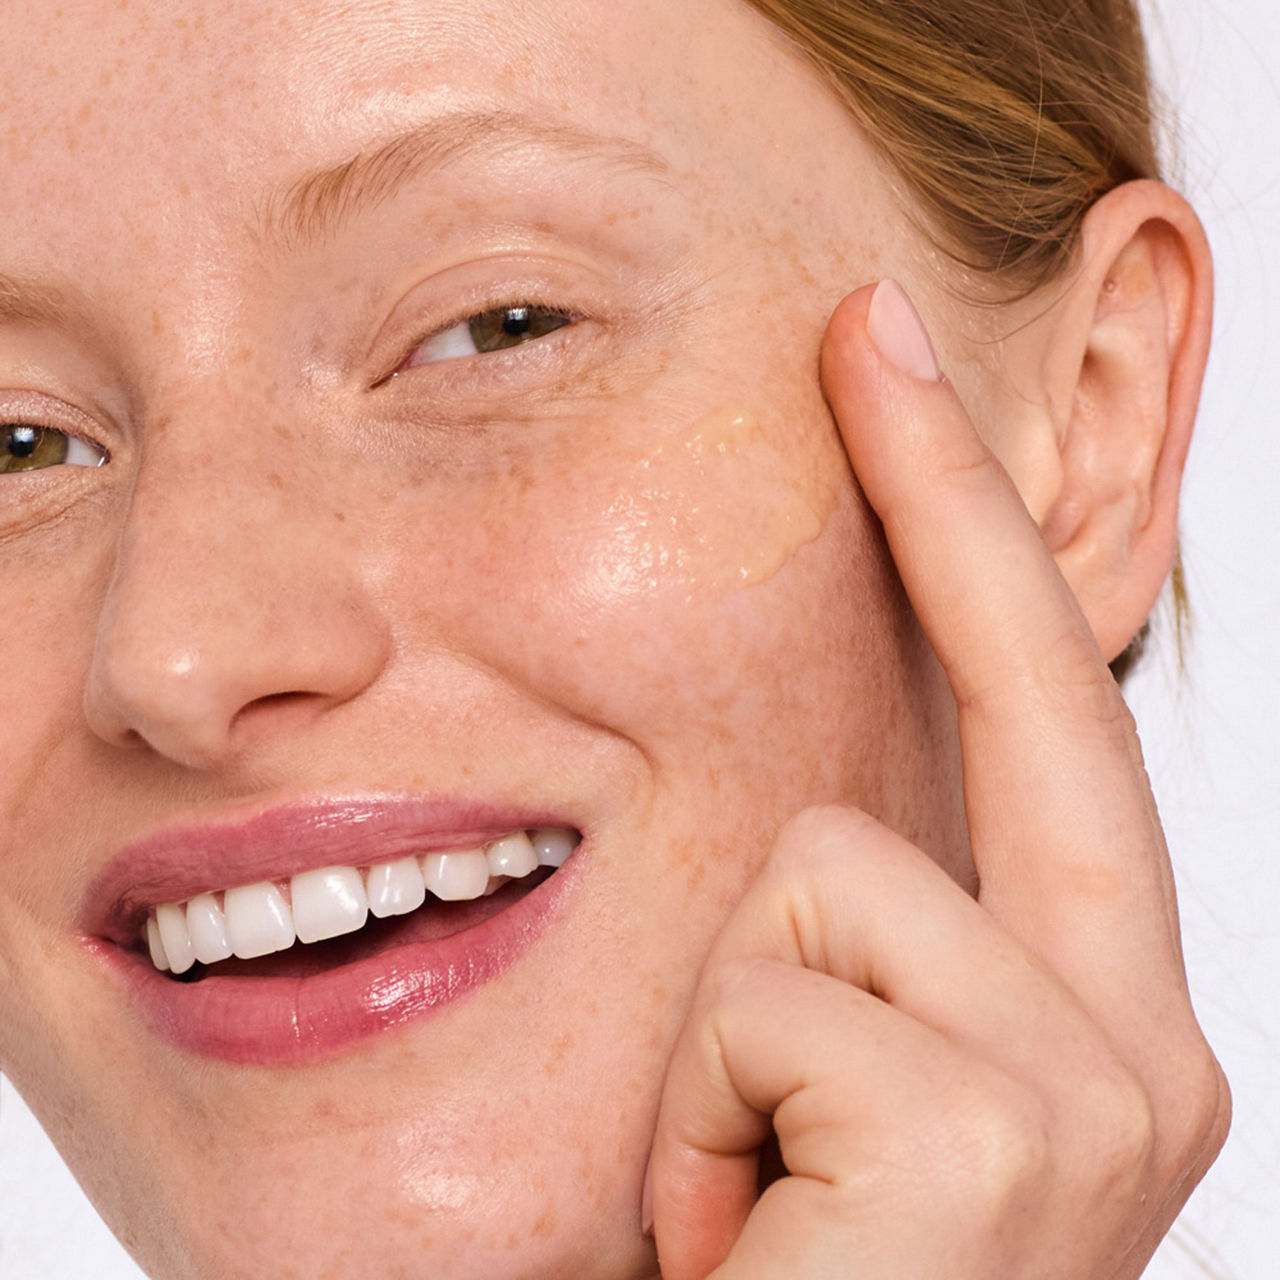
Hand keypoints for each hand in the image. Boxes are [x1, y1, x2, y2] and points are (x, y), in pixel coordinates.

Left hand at [642, 280, 1229, 1279]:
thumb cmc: (777, 1279)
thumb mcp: (816, 1079)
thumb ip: (847, 937)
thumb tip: (815, 800)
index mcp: (1086, 1006)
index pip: (1037, 707)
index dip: (968, 517)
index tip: (889, 349)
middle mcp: (1142, 1033)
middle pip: (1022, 679)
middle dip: (936, 487)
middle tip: (863, 319)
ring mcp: (1097, 1087)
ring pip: (829, 867)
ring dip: (730, 1032)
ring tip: (744, 1189)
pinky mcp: (1007, 1138)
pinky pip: (777, 992)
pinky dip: (709, 1117)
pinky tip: (748, 1238)